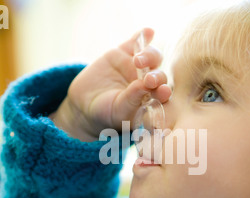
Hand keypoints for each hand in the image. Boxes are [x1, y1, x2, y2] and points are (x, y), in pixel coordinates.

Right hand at [50, 28, 171, 140]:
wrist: (85, 102)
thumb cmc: (106, 113)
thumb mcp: (118, 110)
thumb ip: (133, 98)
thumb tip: (145, 84)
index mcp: (152, 99)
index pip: (162, 94)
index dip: (164, 91)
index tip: (163, 91)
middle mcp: (149, 82)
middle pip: (159, 75)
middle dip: (157, 76)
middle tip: (150, 79)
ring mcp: (138, 66)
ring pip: (151, 57)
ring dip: (149, 56)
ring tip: (138, 60)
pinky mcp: (125, 52)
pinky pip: (137, 42)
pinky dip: (142, 36)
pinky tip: (147, 31)